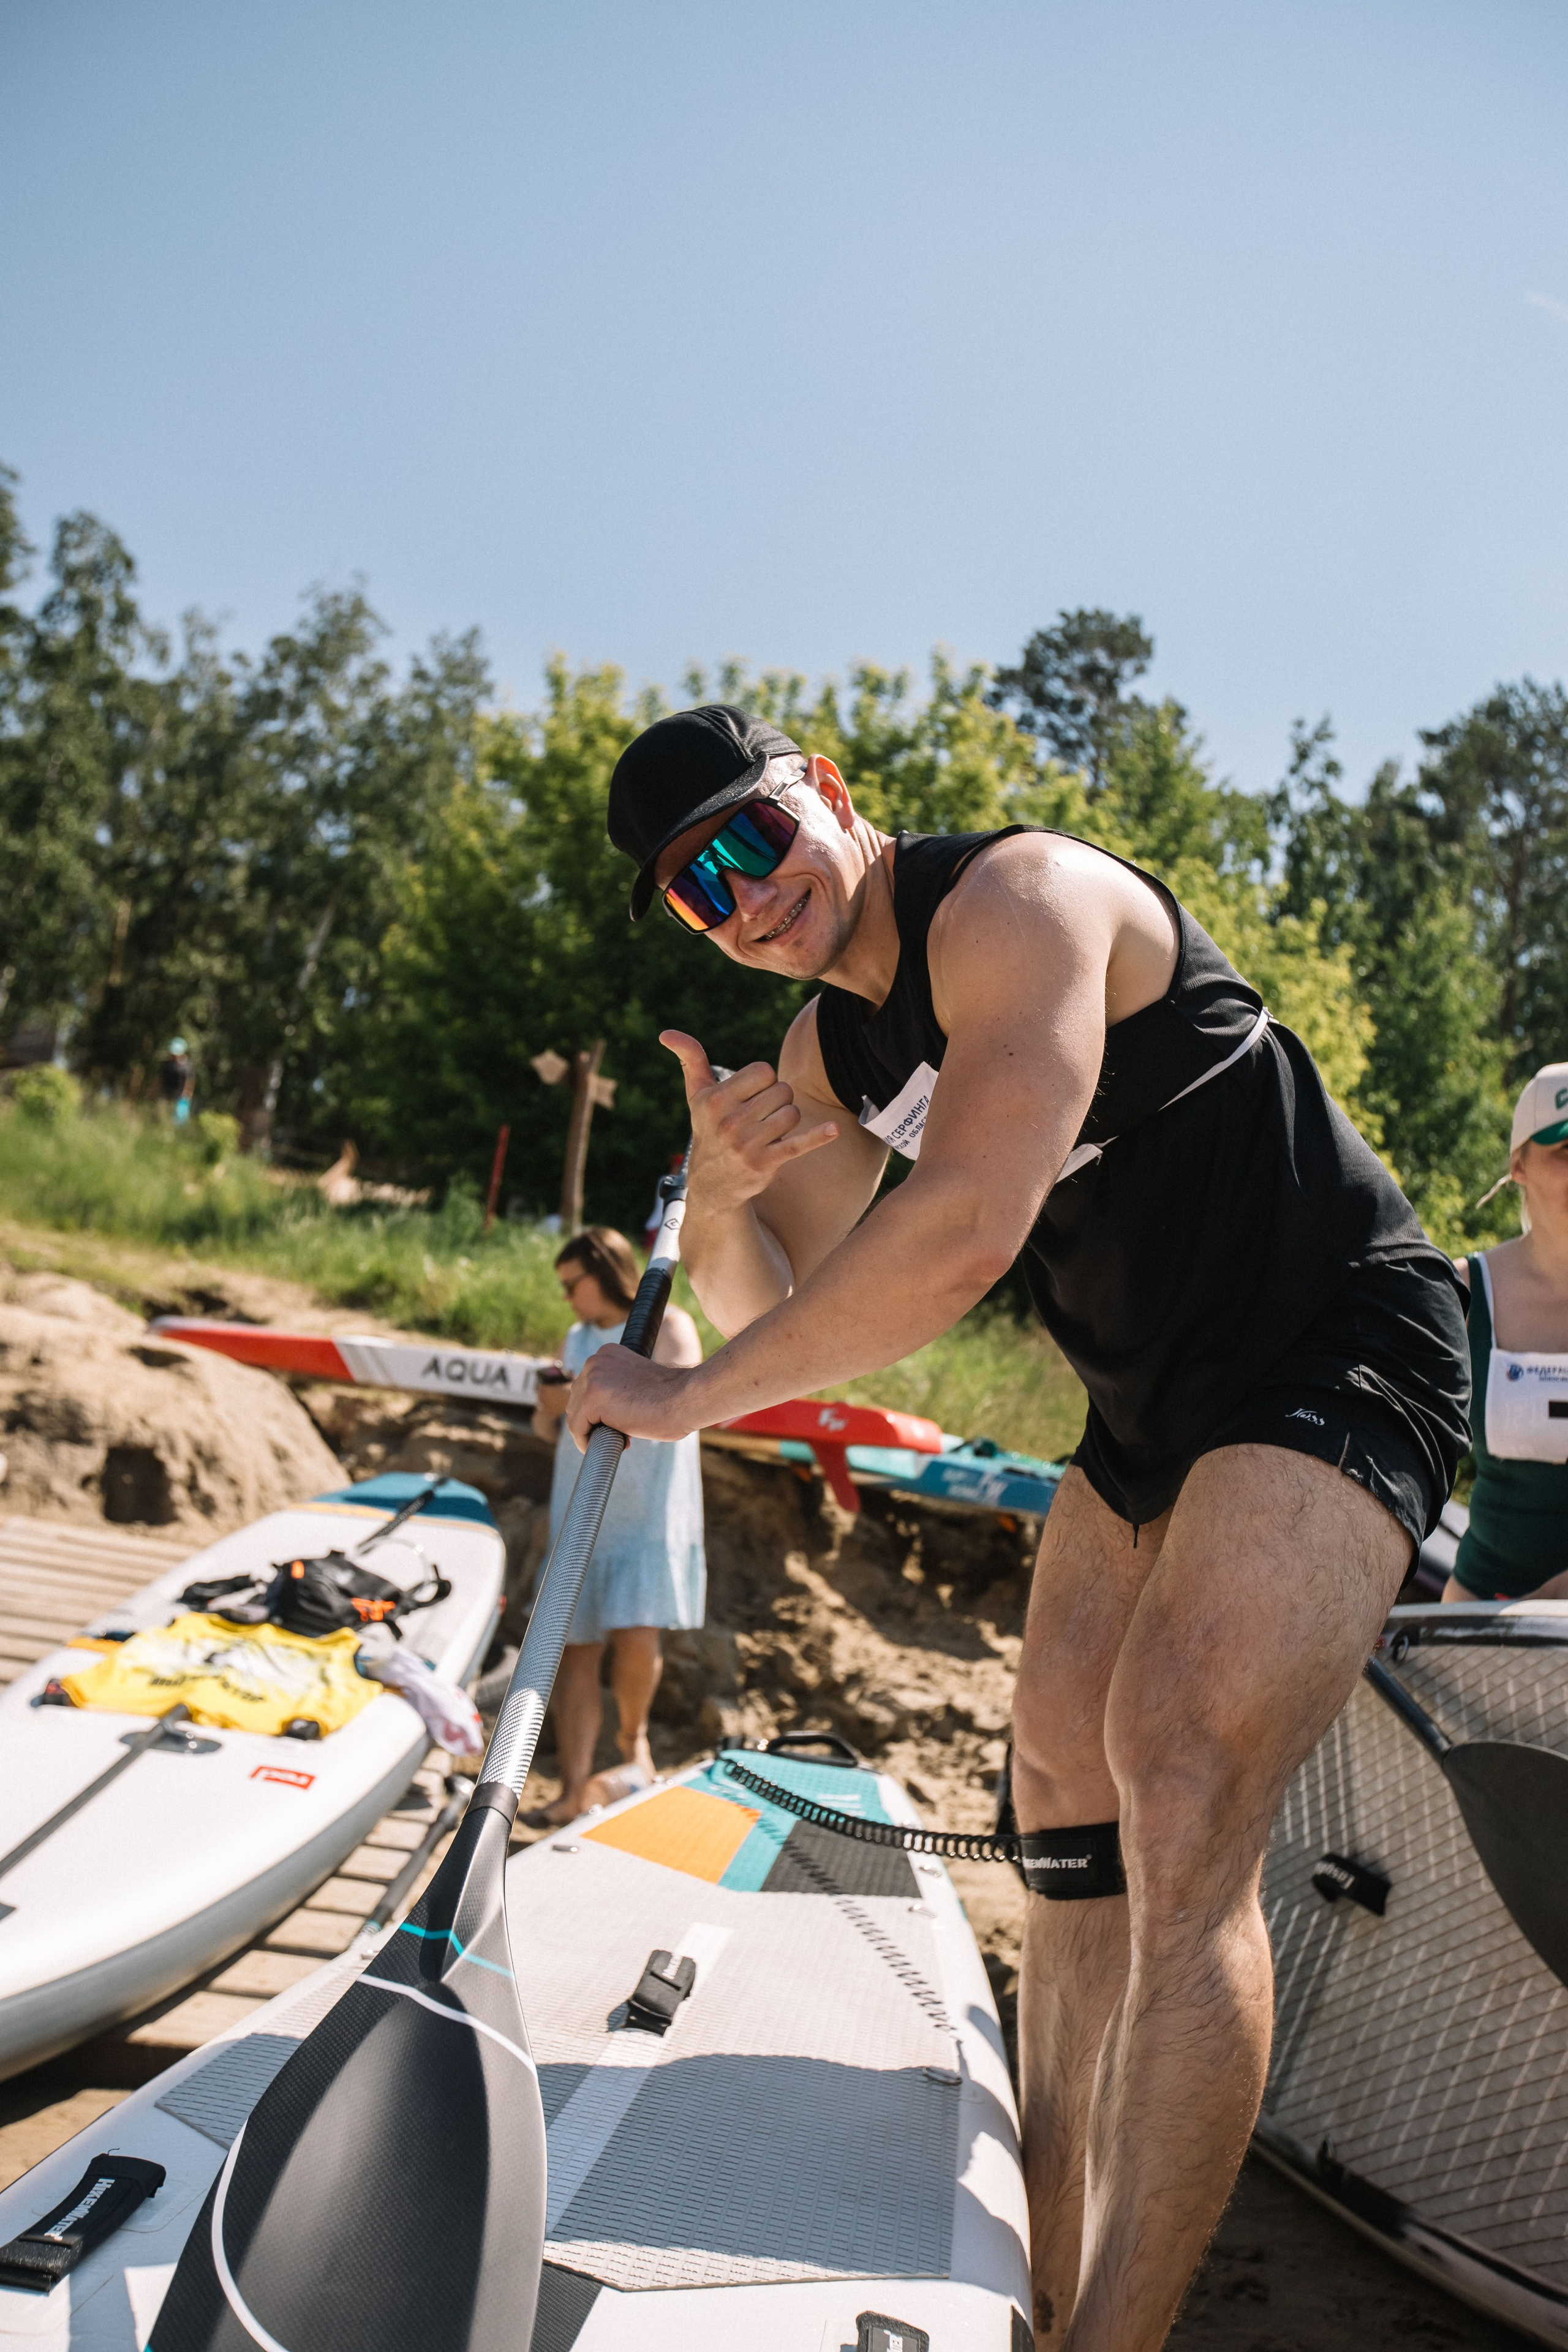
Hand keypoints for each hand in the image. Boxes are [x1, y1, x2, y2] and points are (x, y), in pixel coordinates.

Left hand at [565, 1343, 697, 1449]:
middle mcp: (595, 1361)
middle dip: (593, 1421)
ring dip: (590, 1432)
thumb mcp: (636, 1383)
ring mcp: (592, 1379)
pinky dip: (585, 1441)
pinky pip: (577, 1428)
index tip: (618, 1422)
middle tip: (620, 1434)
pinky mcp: (593, 1399)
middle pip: (577, 1400)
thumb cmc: (671, 1397)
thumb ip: (617, 1388)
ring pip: (575, 1415)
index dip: (599, 1410)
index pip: (587, 1387)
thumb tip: (600, 1413)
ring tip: (617, 1439)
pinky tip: (601, 1447)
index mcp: (607, 1354)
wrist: (685, 1399)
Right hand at [661, 1030, 837, 1211]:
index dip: (764, 1081)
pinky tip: (834, 1130)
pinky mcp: (767, 1163)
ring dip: (787, 1121)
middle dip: (777, 1102)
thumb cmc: (709, 1129)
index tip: (750, 1096)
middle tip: (759, 1117)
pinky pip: (799, 1144)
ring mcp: (748, 1144)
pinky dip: (818, 1137)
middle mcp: (730, 1122)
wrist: (712, 1184)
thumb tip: (665, 1033)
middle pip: (782, 1091)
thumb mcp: (696, 1095)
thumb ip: (690, 1059)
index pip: (764, 1071)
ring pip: (792, 1113)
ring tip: (767, 1133)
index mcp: (715, 1100)